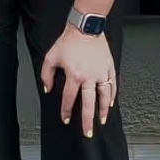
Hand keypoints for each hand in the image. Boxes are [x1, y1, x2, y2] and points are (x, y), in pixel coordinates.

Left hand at [39, 23, 118, 137]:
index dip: (66, 111)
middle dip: (87, 120)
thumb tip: (48, 89)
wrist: (85, 28)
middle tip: (88, 132)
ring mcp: (101, 73)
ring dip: (103, 110)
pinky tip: (110, 103)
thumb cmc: (68, 41)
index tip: (65, 119)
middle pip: (88, 103)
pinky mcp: (109, 67)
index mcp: (74, 75)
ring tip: (102, 120)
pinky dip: (112, 95)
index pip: (69, 98)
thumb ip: (47, 75)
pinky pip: (112, 84)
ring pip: (104, 96)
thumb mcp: (51, 57)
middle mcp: (89, 77)